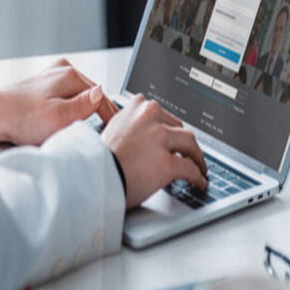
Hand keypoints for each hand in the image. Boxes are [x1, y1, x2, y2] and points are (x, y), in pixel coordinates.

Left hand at [0, 58, 117, 146]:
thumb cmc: (19, 118)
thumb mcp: (60, 117)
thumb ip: (85, 106)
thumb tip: (102, 95)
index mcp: (70, 75)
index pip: (101, 97)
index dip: (110, 116)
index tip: (116, 130)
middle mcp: (62, 71)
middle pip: (90, 96)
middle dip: (93, 114)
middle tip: (98, 134)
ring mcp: (51, 78)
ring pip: (76, 98)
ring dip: (78, 113)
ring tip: (77, 130)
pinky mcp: (41, 87)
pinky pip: (63, 100)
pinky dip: (65, 112)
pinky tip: (59, 123)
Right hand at [101, 94, 206, 209]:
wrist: (90, 178)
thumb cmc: (97, 160)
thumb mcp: (112, 130)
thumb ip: (131, 127)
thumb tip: (144, 138)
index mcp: (137, 107)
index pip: (162, 114)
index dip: (170, 129)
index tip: (173, 137)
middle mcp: (150, 117)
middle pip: (180, 128)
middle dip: (185, 143)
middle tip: (188, 154)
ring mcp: (160, 138)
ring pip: (190, 145)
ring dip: (197, 157)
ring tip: (199, 167)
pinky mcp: (166, 162)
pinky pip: (190, 169)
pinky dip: (197, 176)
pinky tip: (199, 182)